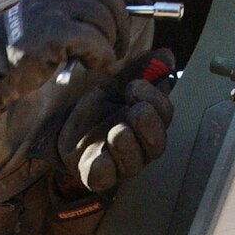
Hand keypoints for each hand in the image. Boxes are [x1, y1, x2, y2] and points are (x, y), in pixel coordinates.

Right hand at [0, 0, 140, 118]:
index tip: (142, 4)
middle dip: (122, 25)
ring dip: (112, 44)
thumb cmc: (23, 53)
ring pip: (103, 19)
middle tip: (120, 48)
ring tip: (105, 60)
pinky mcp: (50, 35)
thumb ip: (78, 13)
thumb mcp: (50, 22)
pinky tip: (100, 67)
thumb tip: (123, 12)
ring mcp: (50, 12)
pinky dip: (104, 57)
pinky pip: (94, 42)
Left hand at [55, 49, 174, 194]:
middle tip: (135, 110)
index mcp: (150, 123)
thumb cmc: (101, 109)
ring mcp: (121, 164)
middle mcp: (141, 147)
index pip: (164, 114)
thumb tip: (166, 56)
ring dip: (127, 145)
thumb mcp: (117, 84)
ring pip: (134, 163)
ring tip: (117, 131)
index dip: (155, 100)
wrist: (68, 128)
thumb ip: (140, 70)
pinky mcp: (97, 176)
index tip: (135, 86)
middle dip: (147, 125)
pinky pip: (104, 178)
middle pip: (156, 143)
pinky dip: (103, 169)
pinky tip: (100, 157)